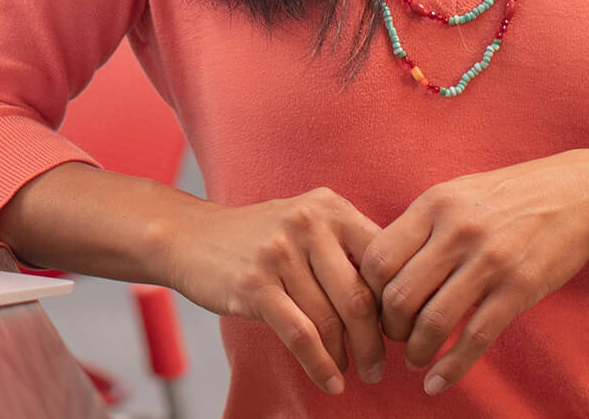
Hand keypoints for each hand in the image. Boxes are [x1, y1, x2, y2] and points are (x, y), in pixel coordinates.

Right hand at [159, 187, 388, 394]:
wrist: (189, 236)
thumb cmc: (258, 238)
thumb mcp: (306, 222)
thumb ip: (346, 247)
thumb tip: (397, 297)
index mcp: (330, 207)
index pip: (382, 261)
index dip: (396, 303)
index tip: (399, 331)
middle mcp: (309, 223)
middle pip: (360, 297)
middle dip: (376, 341)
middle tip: (381, 366)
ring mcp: (280, 253)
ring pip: (330, 320)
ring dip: (346, 357)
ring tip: (353, 373)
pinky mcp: (255, 285)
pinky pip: (300, 335)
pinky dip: (320, 365)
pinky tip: (330, 381)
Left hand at [356, 150, 588, 395]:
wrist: (578, 195)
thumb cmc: (509, 197)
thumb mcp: (457, 194)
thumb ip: (420, 227)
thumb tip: (378, 270)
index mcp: (434, 204)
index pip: (377, 259)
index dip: (368, 294)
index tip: (375, 309)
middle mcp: (457, 231)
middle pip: (398, 296)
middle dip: (389, 329)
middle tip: (396, 338)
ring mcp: (490, 260)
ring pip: (432, 322)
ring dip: (416, 351)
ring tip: (416, 359)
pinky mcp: (519, 288)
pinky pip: (475, 338)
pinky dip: (451, 368)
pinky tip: (437, 382)